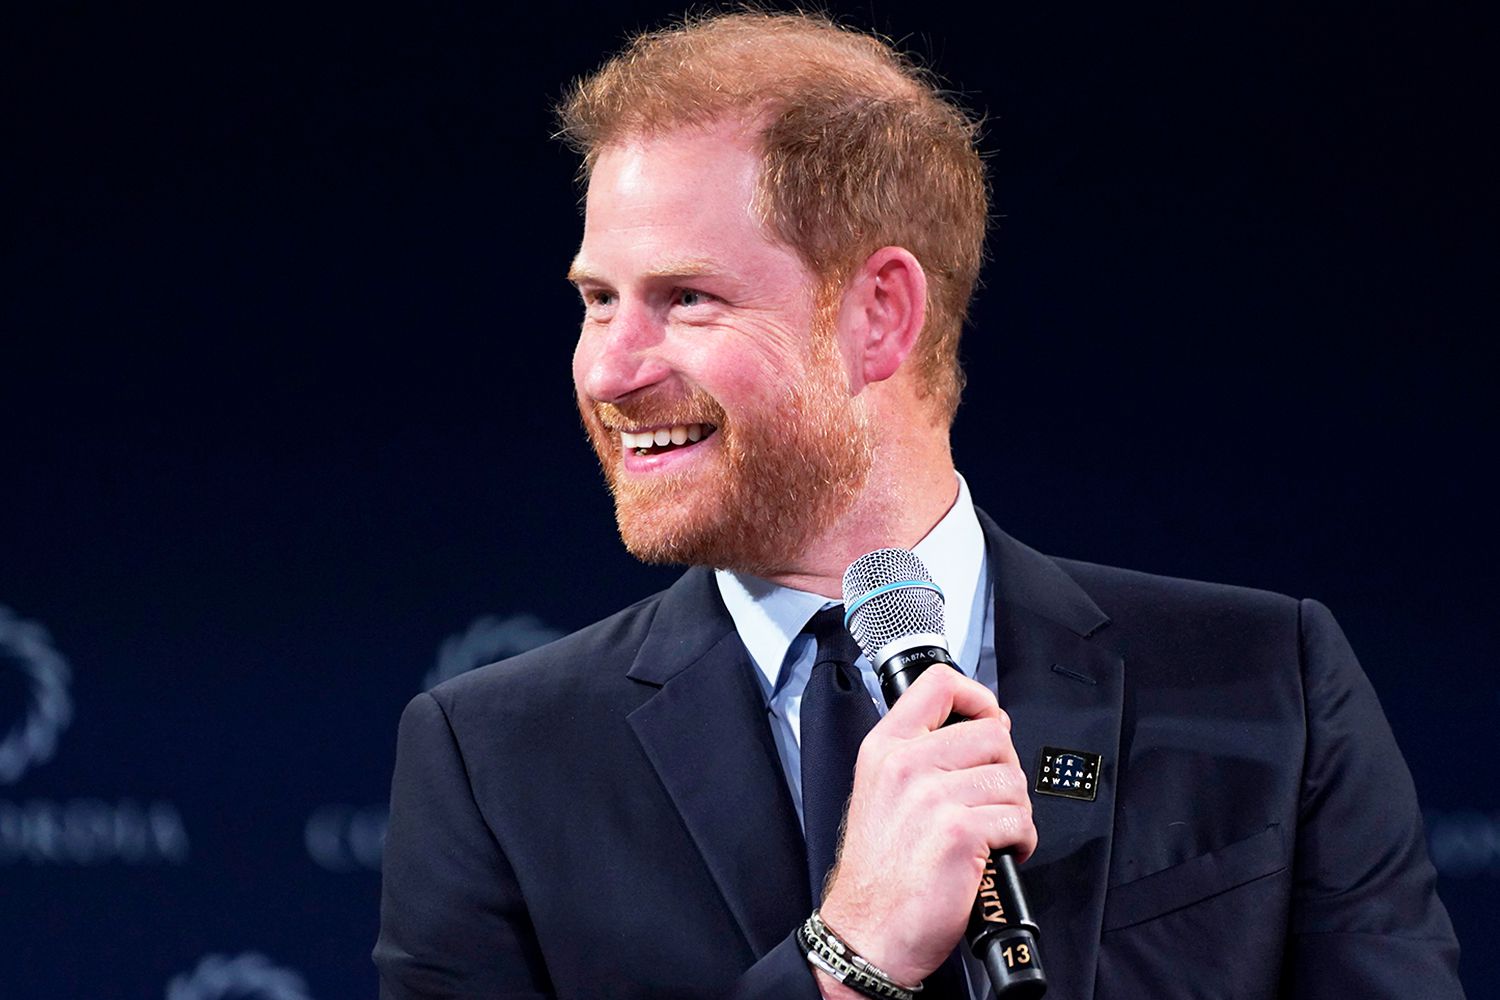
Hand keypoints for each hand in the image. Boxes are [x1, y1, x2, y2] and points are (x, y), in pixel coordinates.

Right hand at [815, 665, 1034, 990]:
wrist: (868, 932)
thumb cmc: (880, 872)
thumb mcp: (881, 791)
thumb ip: (919, 754)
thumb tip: (979, 730)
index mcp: (885, 747)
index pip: (940, 684)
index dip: (978, 696)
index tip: (988, 719)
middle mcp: (905, 764)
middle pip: (992, 733)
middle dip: (1004, 770)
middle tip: (989, 800)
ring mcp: (932, 797)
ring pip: (1011, 779)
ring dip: (1013, 811)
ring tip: (990, 833)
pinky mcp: (959, 832)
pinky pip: (1019, 819)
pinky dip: (1020, 841)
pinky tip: (995, 855)